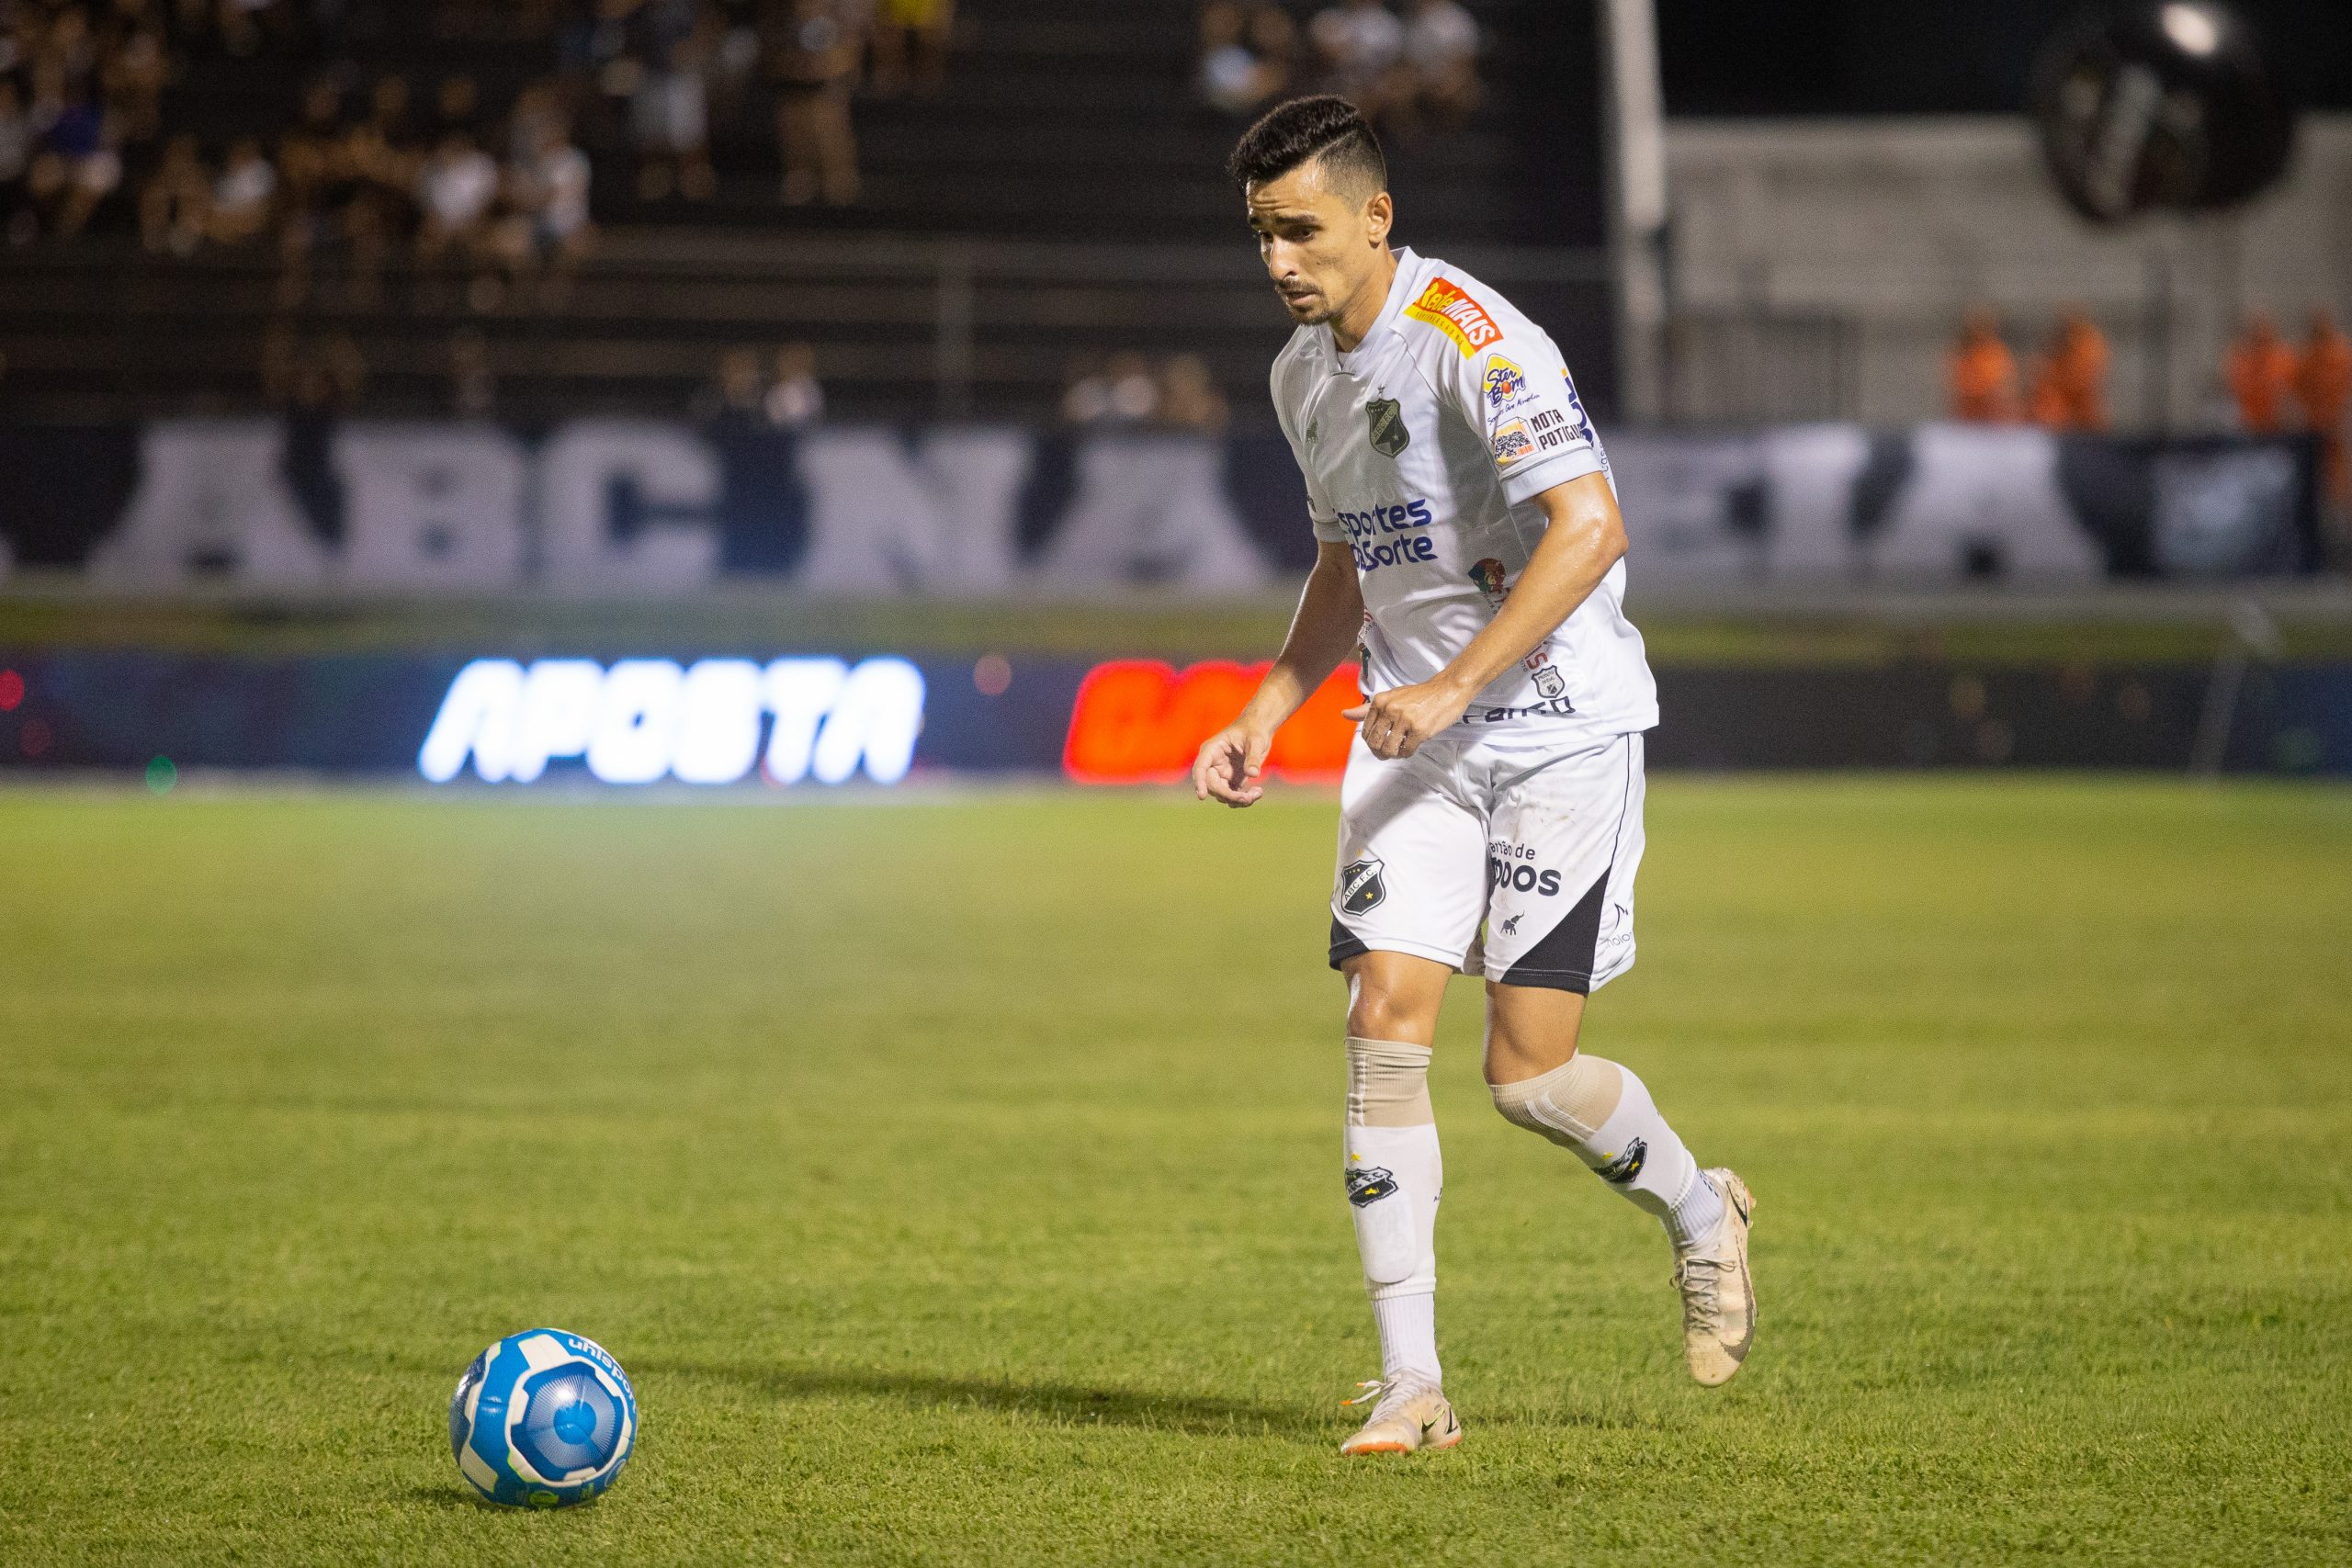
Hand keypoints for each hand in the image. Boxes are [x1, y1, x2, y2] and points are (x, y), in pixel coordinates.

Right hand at [1192, 723, 1272, 806]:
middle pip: (1212, 786)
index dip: (1199, 782)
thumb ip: (1253, 757)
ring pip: (1222, 795)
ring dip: (1238, 800)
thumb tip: (1253, 774)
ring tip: (1257, 793)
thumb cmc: (1254, 730)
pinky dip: (1244, 799)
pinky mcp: (1231, 781)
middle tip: (1247, 798)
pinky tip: (1257, 792)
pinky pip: (1233, 796)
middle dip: (1228, 795)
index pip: (1200, 768)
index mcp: (1212, 750)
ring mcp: (1221, 774)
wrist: (1259, 730)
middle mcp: (1213, 764)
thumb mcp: (1255, 741)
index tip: (1202, 796)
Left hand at [1342, 677, 1471, 759]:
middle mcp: (1390, 710)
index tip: (1380, 741)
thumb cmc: (1418, 696)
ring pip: (1388, 750)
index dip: (1371, 741)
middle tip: (1387, 751)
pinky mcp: (1420, 730)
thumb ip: (1367, 709)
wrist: (1447, 690)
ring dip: (1393, 754)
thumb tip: (1345, 714)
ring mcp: (1405, 720)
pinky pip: (1406, 751)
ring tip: (1400, 748)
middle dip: (1379, 752)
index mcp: (1380, 701)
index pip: (1365, 732)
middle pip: (1374, 743)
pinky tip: (1411, 745)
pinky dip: (1407, 753)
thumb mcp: (1390, 697)